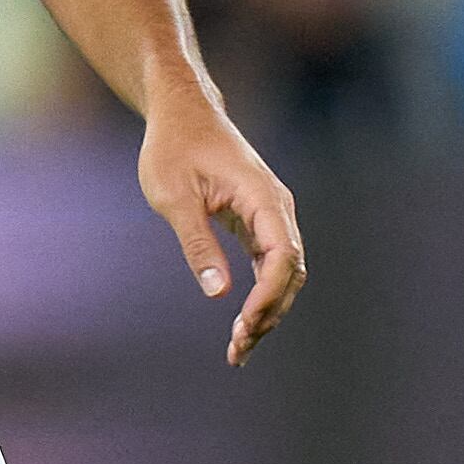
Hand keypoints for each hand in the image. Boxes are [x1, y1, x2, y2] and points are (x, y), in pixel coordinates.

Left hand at [138, 99, 303, 367]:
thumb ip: (198, 243)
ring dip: (267, 311)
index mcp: (262, 197)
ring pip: (283, 273)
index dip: (269, 295)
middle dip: (269, 313)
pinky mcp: (258, 224)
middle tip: (237, 348)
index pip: (284, 255)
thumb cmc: (173, 148)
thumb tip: (217, 293)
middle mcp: (276, 208)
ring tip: (238, 348)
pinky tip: (243, 327)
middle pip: (290, 271)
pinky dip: (260, 297)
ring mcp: (270, 216)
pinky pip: (269, 267)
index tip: (243, 323)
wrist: (181, 114)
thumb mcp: (175, 196)